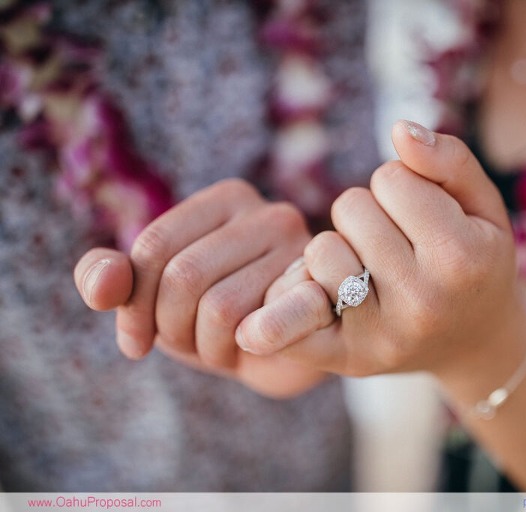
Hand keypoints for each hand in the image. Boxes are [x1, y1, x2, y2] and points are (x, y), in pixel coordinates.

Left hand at [74, 178, 326, 397]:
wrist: (283, 356)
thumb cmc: (212, 319)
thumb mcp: (153, 298)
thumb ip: (112, 280)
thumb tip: (102, 286)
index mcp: (225, 201)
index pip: (155, 246)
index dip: (133, 304)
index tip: (135, 344)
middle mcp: (270, 215)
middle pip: (184, 276)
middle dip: (171, 328)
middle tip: (189, 343)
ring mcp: (304, 255)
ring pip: (220, 308)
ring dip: (207, 347)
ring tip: (222, 347)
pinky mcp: (324, 298)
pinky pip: (262, 329)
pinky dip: (241, 352)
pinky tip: (249, 352)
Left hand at [236, 121, 525, 377]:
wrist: (475, 342)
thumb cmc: (478, 262)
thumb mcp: (483, 207)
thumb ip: (450, 160)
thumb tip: (398, 128)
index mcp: (461, 258)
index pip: (391, 178)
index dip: (402, 185)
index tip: (420, 212)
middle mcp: (422, 300)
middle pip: (350, 208)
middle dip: (368, 213)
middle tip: (395, 241)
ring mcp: (382, 334)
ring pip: (319, 249)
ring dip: (338, 246)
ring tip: (369, 267)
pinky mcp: (348, 359)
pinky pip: (293, 317)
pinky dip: (282, 307)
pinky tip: (302, 299)